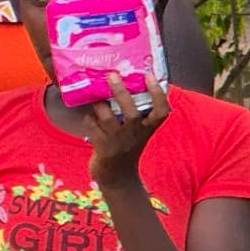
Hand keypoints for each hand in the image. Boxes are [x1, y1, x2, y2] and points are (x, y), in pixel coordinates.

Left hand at [86, 72, 169, 189]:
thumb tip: (128, 82)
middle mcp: (135, 133)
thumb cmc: (127, 146)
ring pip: (107, 117)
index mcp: (148, 128)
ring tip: (95, 98)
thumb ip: (137, 112)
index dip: (157, 93)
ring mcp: (118, 140)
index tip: (149, 76)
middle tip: (112, 75)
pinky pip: (92, 126)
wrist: (117, 175)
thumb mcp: (139, 131)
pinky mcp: (101, 146)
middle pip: (131, 111)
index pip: (161, 110)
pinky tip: (89, 117)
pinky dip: (88, 119)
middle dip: (120, 92)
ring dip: (99, 105)